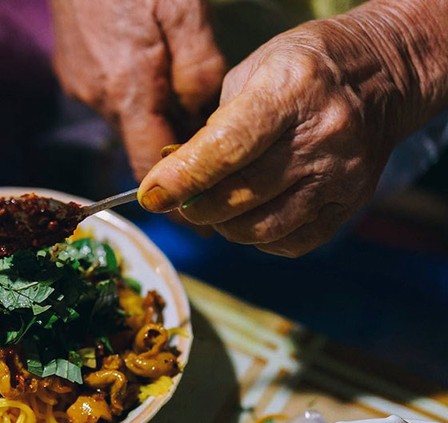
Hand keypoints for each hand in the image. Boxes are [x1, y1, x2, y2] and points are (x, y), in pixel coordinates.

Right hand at [49, 0, 225, 179]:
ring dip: (152, 113)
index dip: (176, 190)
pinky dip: (132, 95)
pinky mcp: (71, 72)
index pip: (150, 164)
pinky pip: (109, 98)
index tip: (201, 211)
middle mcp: (98, 98)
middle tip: (208, 123)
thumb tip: (202, 118)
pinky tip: (145, 62)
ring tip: (176, 81)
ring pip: (126, 119)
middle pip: (140, 141)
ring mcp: (79, 86)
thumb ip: (199, 70)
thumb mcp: (185, 10)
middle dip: (173, 141)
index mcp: (127, 89)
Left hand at [138, 0, 447, 256]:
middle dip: (195, 208)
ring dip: (224, 226)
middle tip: (178, 201)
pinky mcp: (350, 204)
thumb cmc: (304, 67)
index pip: (225, 149)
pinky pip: (290, 243)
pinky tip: (252, 216)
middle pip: (240, 197)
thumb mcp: (251, 71)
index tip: (151, 195)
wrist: (383, 75)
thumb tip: (177, 175)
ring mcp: (340, 176)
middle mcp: (321, 138)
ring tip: (214, 207)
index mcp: (289, 93)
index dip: (181, 179)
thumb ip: (214, 126)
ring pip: (261, 228)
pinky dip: (259, 238)